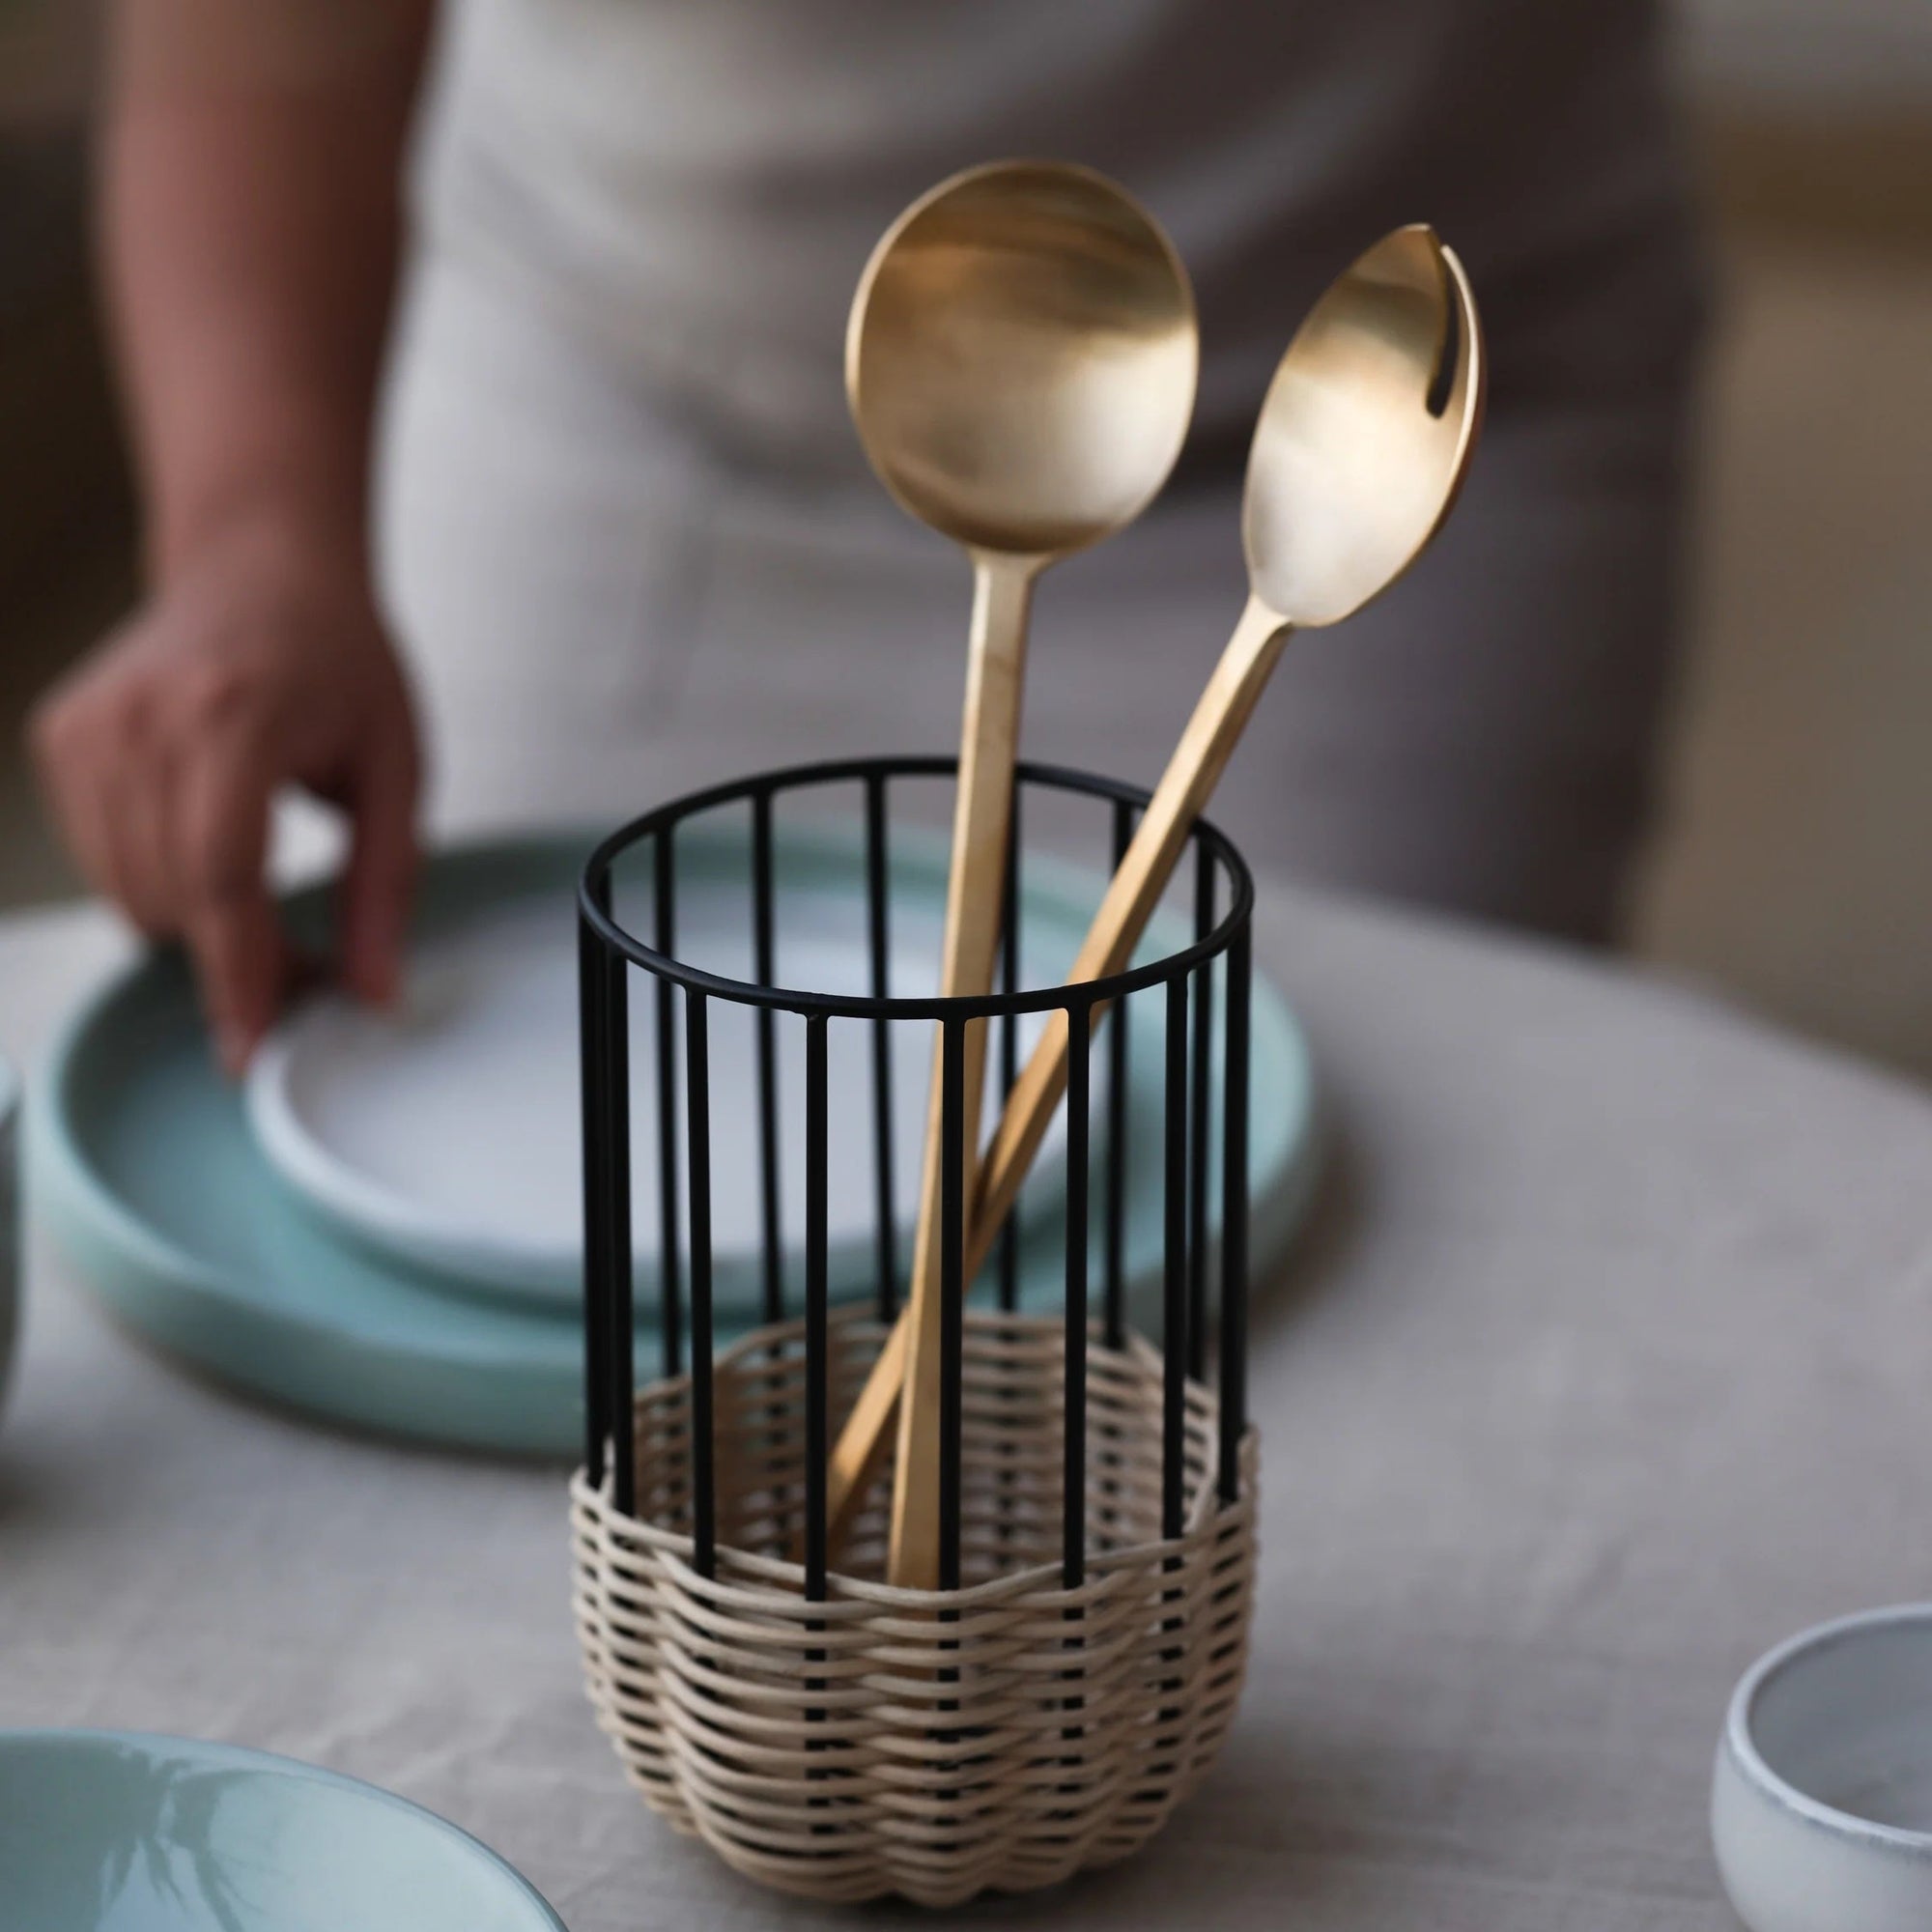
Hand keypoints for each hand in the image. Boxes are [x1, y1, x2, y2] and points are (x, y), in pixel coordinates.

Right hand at [31, 515, 420, 1073]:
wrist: (258, 569)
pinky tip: (207, 838)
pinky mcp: (59, 738)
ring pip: (127, 895)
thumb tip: (371, 994)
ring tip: (264, 891)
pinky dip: (157, 881)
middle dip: (234, 958)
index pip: (220, 874)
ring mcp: (88, 726)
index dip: (236, 972)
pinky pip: (101, 862)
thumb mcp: (398, 769)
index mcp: (234, 716)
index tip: (252, 1046)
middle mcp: (143, 719)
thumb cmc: (338, 661)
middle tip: (305, 958)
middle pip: (169, 898)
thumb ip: (386, 886)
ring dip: (195, 926)